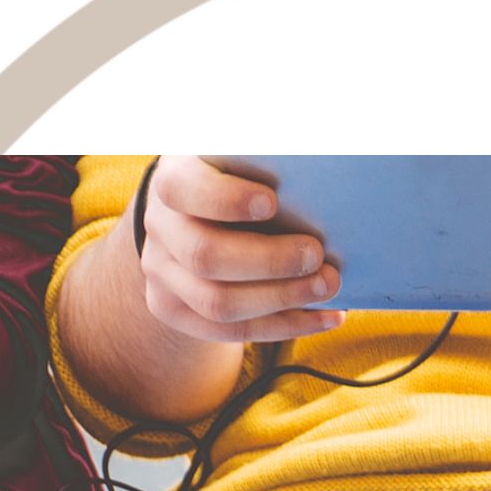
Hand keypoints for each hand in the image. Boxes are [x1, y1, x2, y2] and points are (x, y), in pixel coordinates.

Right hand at [132, 154, 345, 348]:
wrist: (199, 217)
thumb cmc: (240, 179)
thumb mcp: (245, 158)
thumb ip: (267, 160)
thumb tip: (323, 171)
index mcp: (173, 179)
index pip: (184, 191)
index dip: (226, 200)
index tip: (271, 202)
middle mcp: (160, 227)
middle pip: (205, 257)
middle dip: (269, 261)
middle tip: (316, 255)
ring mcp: (162, 274)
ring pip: (218, 304)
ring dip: (283, 299)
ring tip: (328, 286)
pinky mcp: (175, 310)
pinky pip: (230, 332)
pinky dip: (287, 326)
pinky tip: (330, 316)